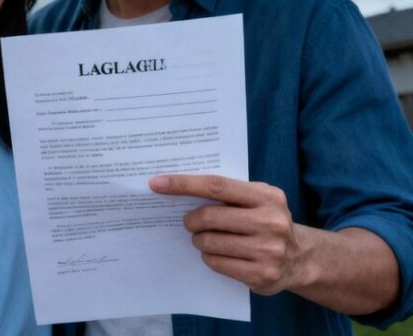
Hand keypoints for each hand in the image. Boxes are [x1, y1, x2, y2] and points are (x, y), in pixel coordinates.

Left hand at [150, 174, 302, 295]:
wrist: (301, 259)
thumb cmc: (266, 221)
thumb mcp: (257, 199)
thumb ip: (228, 192)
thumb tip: (178, 187)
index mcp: (267, 197)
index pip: (216, 185)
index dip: (183, 184)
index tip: (156, 183)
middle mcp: (271, 222)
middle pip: (209, 216)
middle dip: (191, 220)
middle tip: (189, 222)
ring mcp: (268, 251)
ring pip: (209, 242)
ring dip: (199, 240)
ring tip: (206, 239)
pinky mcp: (262, 275)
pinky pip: (216, 263)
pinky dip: (209, 257)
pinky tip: (218, 254)